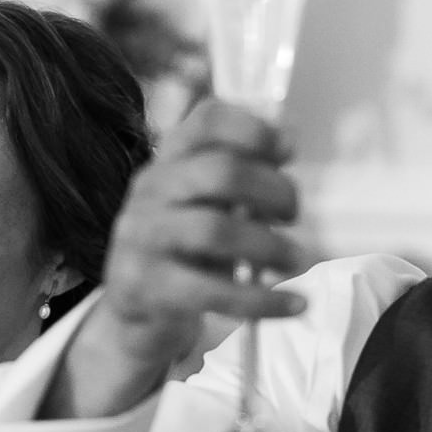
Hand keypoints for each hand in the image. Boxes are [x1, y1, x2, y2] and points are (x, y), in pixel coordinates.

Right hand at [97, 98, 307, 373]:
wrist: (135, 311)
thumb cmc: (184, 251)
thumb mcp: (206, 204)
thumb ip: (240, 175)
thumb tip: (289, 141)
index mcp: (169, 160)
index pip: (207, 121)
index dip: (256, 130)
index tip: (289, 152)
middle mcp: (150, 189)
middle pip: (222, 172)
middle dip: (274, 191)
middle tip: (293, 216)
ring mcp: (142, 237)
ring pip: (216, 231)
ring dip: (271, 246)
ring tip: (296, 262)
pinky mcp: (144, 286)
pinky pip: (211, 292)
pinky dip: (261, 300)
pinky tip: (294, 305)